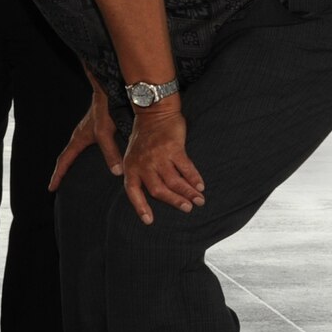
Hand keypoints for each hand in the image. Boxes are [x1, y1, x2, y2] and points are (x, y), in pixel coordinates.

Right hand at [49, 85, 124, 191]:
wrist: (110, 91)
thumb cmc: (103, 107)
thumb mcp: (105, 131)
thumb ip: (110, 151)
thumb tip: (116, 172)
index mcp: (78, 139)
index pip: (64, 161)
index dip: (58, 175)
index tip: (51, 187)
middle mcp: (81, 136)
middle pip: (68, 158)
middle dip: (63, 171)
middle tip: (60, 185)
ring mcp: (89, 133)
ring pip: (78, 153)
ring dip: (75, 164)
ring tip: (76, 176)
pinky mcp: (98, 129)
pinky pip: (89, 148)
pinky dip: (89, 157)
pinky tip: (98, 160)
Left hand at [117, 103, 205, 223]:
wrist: (154, 111)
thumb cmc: (145, 134)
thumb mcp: (133, 153)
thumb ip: (139, 171)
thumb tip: (149, 191)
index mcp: (131, 166)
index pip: (133, 191)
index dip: (140, 207)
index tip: (149, 220)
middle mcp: (143, 163)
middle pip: (159, 190)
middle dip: (174, 201)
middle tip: (187, 209)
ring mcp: (158, 156)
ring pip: (174, 181)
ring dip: (188, 192)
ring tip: (199, 200)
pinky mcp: (173, 148)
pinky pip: (186, 168)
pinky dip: (194, 178)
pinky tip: (200, 185)